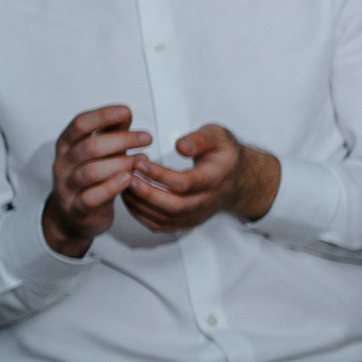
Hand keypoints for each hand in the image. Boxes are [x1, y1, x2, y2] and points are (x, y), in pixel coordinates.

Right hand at [43, 104, 147, 256]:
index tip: (126, 111)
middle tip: (146, 138)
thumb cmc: (91, 179)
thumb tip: (125, 112)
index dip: (103, 115)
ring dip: (121, 163)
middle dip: (122, 140)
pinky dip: (112, 187)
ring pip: (92, 171)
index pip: (80, 124)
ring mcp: (67, 187)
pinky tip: (129, 179)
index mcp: (67, 145)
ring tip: (142, 160)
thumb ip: (111, 133)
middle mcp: (63, 164)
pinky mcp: (76, 208)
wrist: (72, 216)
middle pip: (91, 147)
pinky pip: (92, 197)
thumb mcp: (100, 152)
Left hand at [118, 124, 278, 236]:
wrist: (238, 178)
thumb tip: (180, 146)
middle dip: (146, 193)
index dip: (159, 175)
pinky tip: (130, 199)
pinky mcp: (186, 221)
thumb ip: (200, 139)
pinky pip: (161, 225)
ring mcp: (196, 214)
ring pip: (165, 218)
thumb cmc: (224, 156)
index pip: (185, 183)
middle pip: (174, 206)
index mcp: (215, 178)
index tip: (140, 162)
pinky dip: (141, 215)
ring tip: (123, 185)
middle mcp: (207, 201)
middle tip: (126, 178)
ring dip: (140, 204)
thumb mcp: (218, 136)